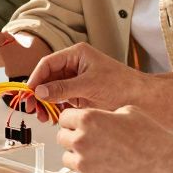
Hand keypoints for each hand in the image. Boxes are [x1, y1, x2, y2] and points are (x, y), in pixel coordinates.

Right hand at [26, 43, 142, 119]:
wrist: (143, 100)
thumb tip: (40, 91)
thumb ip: (63, 88)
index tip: (29, 92)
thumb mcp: (89, 85)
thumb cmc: (123, 85)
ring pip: (52, 91)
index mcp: (77, 55)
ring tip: (42, 116)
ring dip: (45, 103)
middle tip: (31, 107)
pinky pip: (61, 100)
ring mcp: (77, 81)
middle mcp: (75, 66)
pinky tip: (52, 117)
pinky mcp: (80, 95)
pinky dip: (55, 109)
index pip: (48, 64)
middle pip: (48, 78)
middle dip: (38, 93)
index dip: (36, 78)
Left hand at [56, 105, 172, 172]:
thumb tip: (98, 116)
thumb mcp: (127, 111)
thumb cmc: (150, 137)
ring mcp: (84, 164)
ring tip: (100, 157)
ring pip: (68, 158)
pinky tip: (107, 170)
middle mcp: (82, 140)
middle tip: (89, 142)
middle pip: (61, 138)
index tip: (78, 126)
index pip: (64, 118)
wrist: (164, 164)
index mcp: (88, 119)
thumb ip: (105, 113)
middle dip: (73, 138)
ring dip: (79, 157)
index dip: (72, 121)